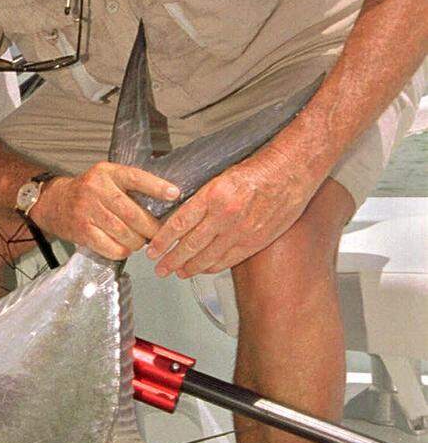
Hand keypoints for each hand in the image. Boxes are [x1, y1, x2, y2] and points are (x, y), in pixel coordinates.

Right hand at [36, 163, 179, 258]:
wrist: (54, 203)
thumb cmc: (88, 192)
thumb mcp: (107, 178)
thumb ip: (130, 186)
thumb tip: (166, 200)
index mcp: (106, 173)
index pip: (135, 177)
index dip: (157, 187)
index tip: (175, 194)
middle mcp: (96, 189)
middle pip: (133, 214)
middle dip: (152, 228)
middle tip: (160, 233)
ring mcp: (87, 211)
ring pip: (124, 233)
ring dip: (138, 241)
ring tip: (140, 240)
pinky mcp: (82, 231)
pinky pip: (111, 247)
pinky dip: (123, 251)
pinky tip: (124, 247)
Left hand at [146, 150, 314, 276]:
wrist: (291, 172)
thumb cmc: (258, 170)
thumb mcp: (222, 177)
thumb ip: (203, 198)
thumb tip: (181, 215)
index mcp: (213, 196)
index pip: (179, 224)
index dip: (162, 240)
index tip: (152, 249)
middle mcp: (225, 216)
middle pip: (190, 245)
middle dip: (171, 259)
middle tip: (159, 268)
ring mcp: (241, 231)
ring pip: (207, 256)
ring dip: (188, 267)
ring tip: (176, 272)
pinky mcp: (254, 241)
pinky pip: (227, 259)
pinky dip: (211, 267)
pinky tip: (202, 269)